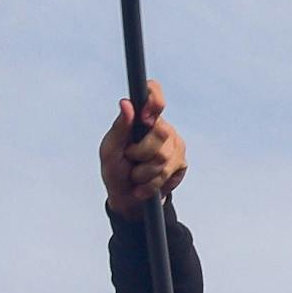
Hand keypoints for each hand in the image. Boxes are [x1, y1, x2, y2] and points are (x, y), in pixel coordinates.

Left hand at [99, 79, 186, 220]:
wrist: (127, 199)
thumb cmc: (115, 170)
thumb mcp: (109, 150)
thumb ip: (119, 128)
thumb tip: (126, 103)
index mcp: (142, 118)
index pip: (154, 93)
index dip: (155, 100)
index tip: (145, 117)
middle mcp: (161, 127)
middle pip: (160, 132)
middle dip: (140, 152)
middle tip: (130, 158)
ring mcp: (174, 145)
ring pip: (164, 156)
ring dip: (143, 172)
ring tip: (136, 175)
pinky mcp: (181, 163)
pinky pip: (169, 172)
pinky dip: (152, 183)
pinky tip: (145, 185)